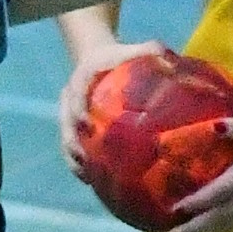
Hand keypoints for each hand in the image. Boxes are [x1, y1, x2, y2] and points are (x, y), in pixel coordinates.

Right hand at [56, 37, 168, 173]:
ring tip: (90, 179)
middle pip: (66, 124)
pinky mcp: (73, 128)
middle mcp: (70, 99)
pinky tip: (94, 181)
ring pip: (66, 140)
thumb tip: (166, 54)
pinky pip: (72, 148)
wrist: (95, 57)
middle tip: (88, 162)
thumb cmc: (117, 56)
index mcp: (81, 79)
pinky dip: (79, 165)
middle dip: (74, 144)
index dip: (78, 109)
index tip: (87, 124)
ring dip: (75, 160)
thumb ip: (147, 50)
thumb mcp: (130, 49)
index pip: (75, 95)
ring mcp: (68, 115)